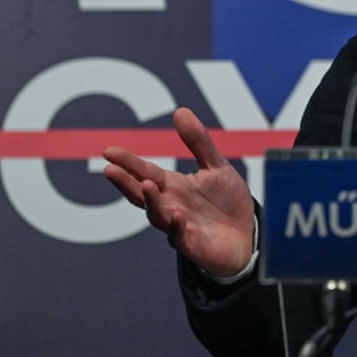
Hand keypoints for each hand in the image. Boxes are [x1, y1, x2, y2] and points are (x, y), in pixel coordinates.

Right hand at [103, 107, 255, 277]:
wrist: (247, 235)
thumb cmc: (227, 201)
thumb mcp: (216, 165)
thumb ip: (198, 141)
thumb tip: (180, 111)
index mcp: (173, 186)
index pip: (145, 172)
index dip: (128, 162)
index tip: (109, 151)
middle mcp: (170, 206)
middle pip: (142, 194)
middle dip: (126, 182)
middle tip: (110, 169)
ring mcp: (179, 227)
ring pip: (158, 216)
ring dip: (151, 202)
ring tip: (146, 185)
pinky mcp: (193, 245)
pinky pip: (180, 237)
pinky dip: (176, 227)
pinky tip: (176, 215)